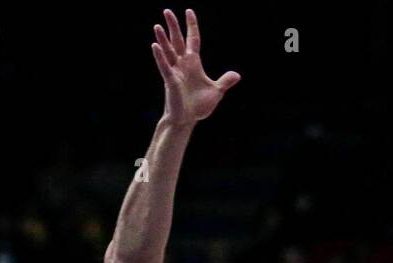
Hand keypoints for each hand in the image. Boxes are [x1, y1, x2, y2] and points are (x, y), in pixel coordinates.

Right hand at [151, 9, 238, 125]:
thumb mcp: (216, 91)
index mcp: (193, 64)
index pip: (193, 40)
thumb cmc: (198, 107)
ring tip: (157, 25)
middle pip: (177, 40)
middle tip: (167, 10)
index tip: (189, 11)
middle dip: (173, 26)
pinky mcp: (170, 81)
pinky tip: (155, 45)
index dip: (191, 26)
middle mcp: (182, 64)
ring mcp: (175, 72)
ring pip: (168, 51)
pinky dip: (160, 56)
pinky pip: (164, 66)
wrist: (187, 120)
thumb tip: (237, 75)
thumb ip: (225, 81)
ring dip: (163, 39)